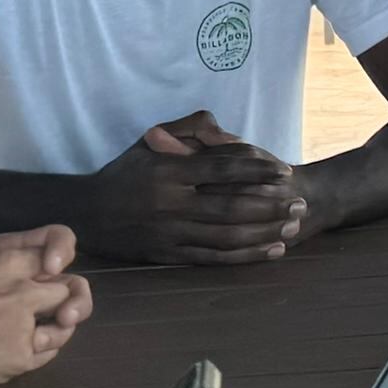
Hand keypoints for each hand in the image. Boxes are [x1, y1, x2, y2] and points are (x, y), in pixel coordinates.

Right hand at [0, 229, 93, 387]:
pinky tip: (29, 348)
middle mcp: (22, 293)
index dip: (52, 266)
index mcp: (5, 264)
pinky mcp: (17, 360)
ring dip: (58, 326)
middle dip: (63, 298)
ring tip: (44, 330)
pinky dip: (43, 350)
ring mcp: (22, 329)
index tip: (46, 275)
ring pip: (64, 326)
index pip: (52, 256)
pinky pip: (47, 354)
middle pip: (67, 291)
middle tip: (54, 308)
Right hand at [84, 112, 310, 266]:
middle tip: (300, 203)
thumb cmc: (126, 173)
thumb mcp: (150, 140)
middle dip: (270, 206)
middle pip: (231, 206)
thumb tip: (223, 128)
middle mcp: (171, 203)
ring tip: (291, 226)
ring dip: (264, 233)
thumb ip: (188, 128)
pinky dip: (245, 256)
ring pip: (227, 236)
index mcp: (169, 171)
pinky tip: (270, 251)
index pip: (222, 169)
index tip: (284, 172)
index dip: (257, 171)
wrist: (87, 214)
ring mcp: (170, 232)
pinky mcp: (169, 256)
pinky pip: (214, 259)